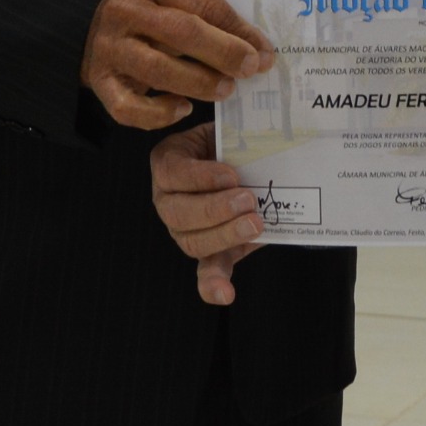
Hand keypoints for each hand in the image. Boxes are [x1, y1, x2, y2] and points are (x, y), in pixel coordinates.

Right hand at [81, 0, 272, 130]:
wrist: (96, 29)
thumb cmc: (154, 13)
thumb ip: (212, 8)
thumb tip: (258, 41)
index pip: (200, 2)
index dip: (237, 28)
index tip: (264, 50)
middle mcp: (123, 9)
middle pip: (180, 31)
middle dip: (222, 52)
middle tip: (250, 69)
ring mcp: (108, 47)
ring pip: (157, 70)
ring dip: (198, 83)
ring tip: (226, 90)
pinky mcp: (99, 82)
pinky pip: (128, 107)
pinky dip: (158, 114)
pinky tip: (183, 110)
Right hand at [152, 121, 265, 305]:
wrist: (248, 163)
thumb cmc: (234, 143)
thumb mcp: (228, 131)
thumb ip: (234, 134)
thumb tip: (257, 132)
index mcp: (168, 163)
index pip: (173, 173)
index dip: (201, 177)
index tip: (231, 175)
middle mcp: (167, 199)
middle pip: (178, 213)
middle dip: (215, 208)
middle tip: (248, 200)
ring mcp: (184, 229)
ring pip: (193, 241)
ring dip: (225, 235)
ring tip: (255, 223)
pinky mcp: (208, 251)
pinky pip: (206, 270)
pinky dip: (214, 284)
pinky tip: (225, 294)